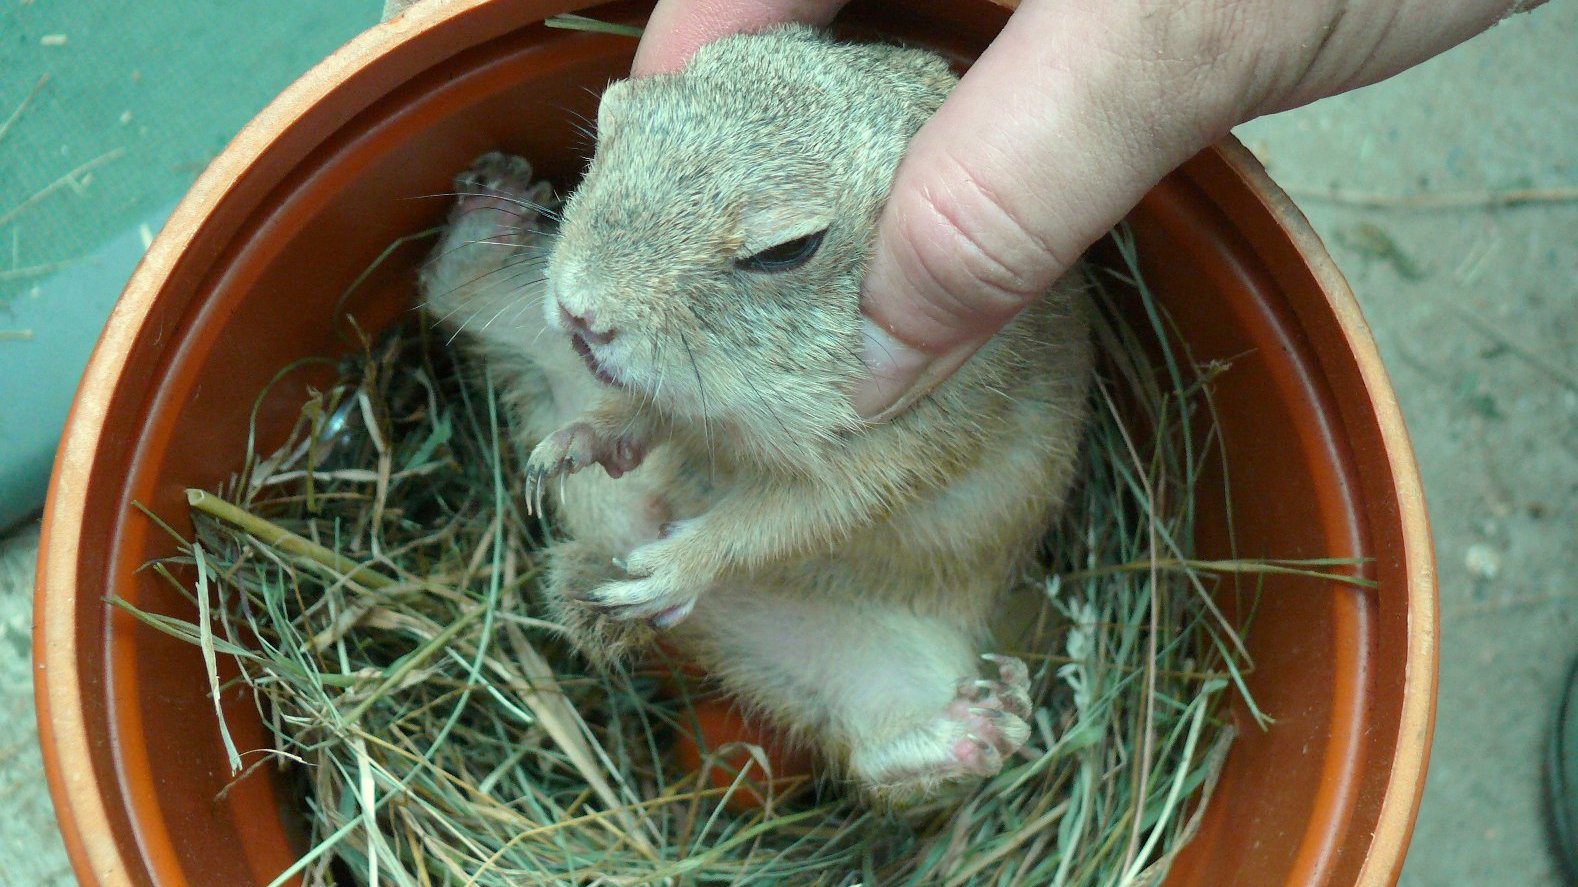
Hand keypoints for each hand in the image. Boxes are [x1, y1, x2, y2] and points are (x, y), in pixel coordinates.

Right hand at [634, 0, 1544, 419]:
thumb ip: (1007, 184)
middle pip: (791, 55)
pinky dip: (954, 202)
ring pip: (884, 95)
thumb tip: (872, 359)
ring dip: (859, 213)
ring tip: (827, 339)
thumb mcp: (1164, 35)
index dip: (670, 132)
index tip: (649, 274)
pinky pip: (979, 121)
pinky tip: (948, 281)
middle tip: (736, 342)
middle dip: (757, 192)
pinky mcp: (1081, 28)